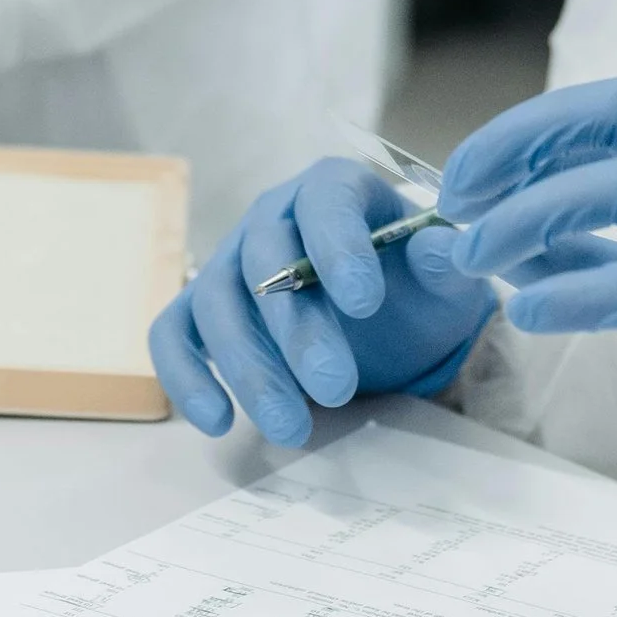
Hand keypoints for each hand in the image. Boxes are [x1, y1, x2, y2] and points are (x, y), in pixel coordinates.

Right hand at [151, 156, 494, 447]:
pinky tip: (218, 422)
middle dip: (297, 331)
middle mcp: (272, 215)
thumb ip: (444, 262)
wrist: (390, 317)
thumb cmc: (415, 285)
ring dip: (249, 369)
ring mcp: (230, 261)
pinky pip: (173, 333)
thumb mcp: (444, 277)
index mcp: (334, 188)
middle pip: (265, 261)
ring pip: (216, 304)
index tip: (366, 304)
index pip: (327, 201)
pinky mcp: (202, 309)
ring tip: (292, 428)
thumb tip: (441, 250)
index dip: (340, 247)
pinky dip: (185, 376)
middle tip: (336, 389)